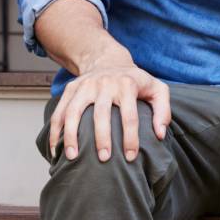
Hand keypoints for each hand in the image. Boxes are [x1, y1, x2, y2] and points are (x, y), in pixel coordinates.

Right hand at [48, 62, 171, 162]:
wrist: (108, 61)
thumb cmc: (136, 81)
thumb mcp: (157, 89)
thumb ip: (163, 111)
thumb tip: (160, 134)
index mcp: (127, 85)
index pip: (130, 116)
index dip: (130, 138)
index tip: (130, 157)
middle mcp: (104, 83)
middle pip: (101, 114)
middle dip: (102, 138)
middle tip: (104, 159)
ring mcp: (85, 85)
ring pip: (74, 111)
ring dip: (71, 135)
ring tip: (72, 157)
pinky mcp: (70, 89)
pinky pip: (59, 111)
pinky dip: (55, 130)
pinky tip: (55, 148)